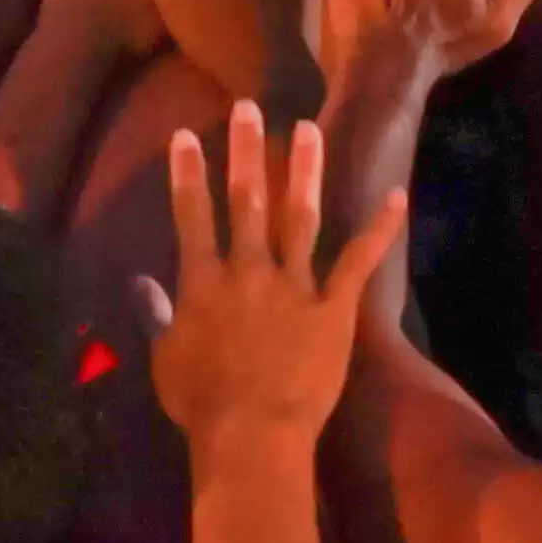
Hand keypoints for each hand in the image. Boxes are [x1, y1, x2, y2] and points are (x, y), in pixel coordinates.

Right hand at [144, 103, 400, 456]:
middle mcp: (248, 270)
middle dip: (246, 150)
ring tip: (308, 129)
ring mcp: (295, 285)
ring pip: (299, 217)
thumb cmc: (201, 404)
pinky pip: (358, 262)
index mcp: (203, 281)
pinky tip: (397, 197)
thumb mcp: (165, 359)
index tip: (188, 135)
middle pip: (246, 200)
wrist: (252, 436)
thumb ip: (158, 316)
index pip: (192, 215)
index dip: (188, 173)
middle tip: (247, 106)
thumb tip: (143, 283)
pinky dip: (379, 229)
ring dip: (303, 170)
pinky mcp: (334, 307)